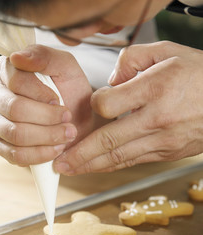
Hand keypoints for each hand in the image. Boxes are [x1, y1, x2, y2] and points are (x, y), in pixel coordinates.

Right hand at [0, 45, 93, 165]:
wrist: (77, 119)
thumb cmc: (69, 91)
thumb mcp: (66, 67)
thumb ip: (44, 56)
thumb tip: (16, 57)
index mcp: (6, 71)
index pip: (16, 81)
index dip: (42, 95)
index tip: (61, 101)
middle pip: (15, 109)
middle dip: (48, 118)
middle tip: (68, 121)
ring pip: (15, 133)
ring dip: (47, 137)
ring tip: (66, 135)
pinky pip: (15, 155)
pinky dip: (40, 154)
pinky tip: (56, 149)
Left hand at [54, 41, 202, 174]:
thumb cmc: (199, 75)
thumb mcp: (168, 52)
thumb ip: (132, 60)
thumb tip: (111, 83)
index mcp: (156, 88)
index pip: (108, 104)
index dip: (94, 106)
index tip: (92, 105)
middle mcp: (157, 118)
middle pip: (109, 141)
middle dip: (79, 154)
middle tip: (59, 163)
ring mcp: (162, 140)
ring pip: (118, 157)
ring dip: (90, 165)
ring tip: (69, 170)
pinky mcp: (166, 153)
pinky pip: (132, 162)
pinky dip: (110, 166)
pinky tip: (95, 168)